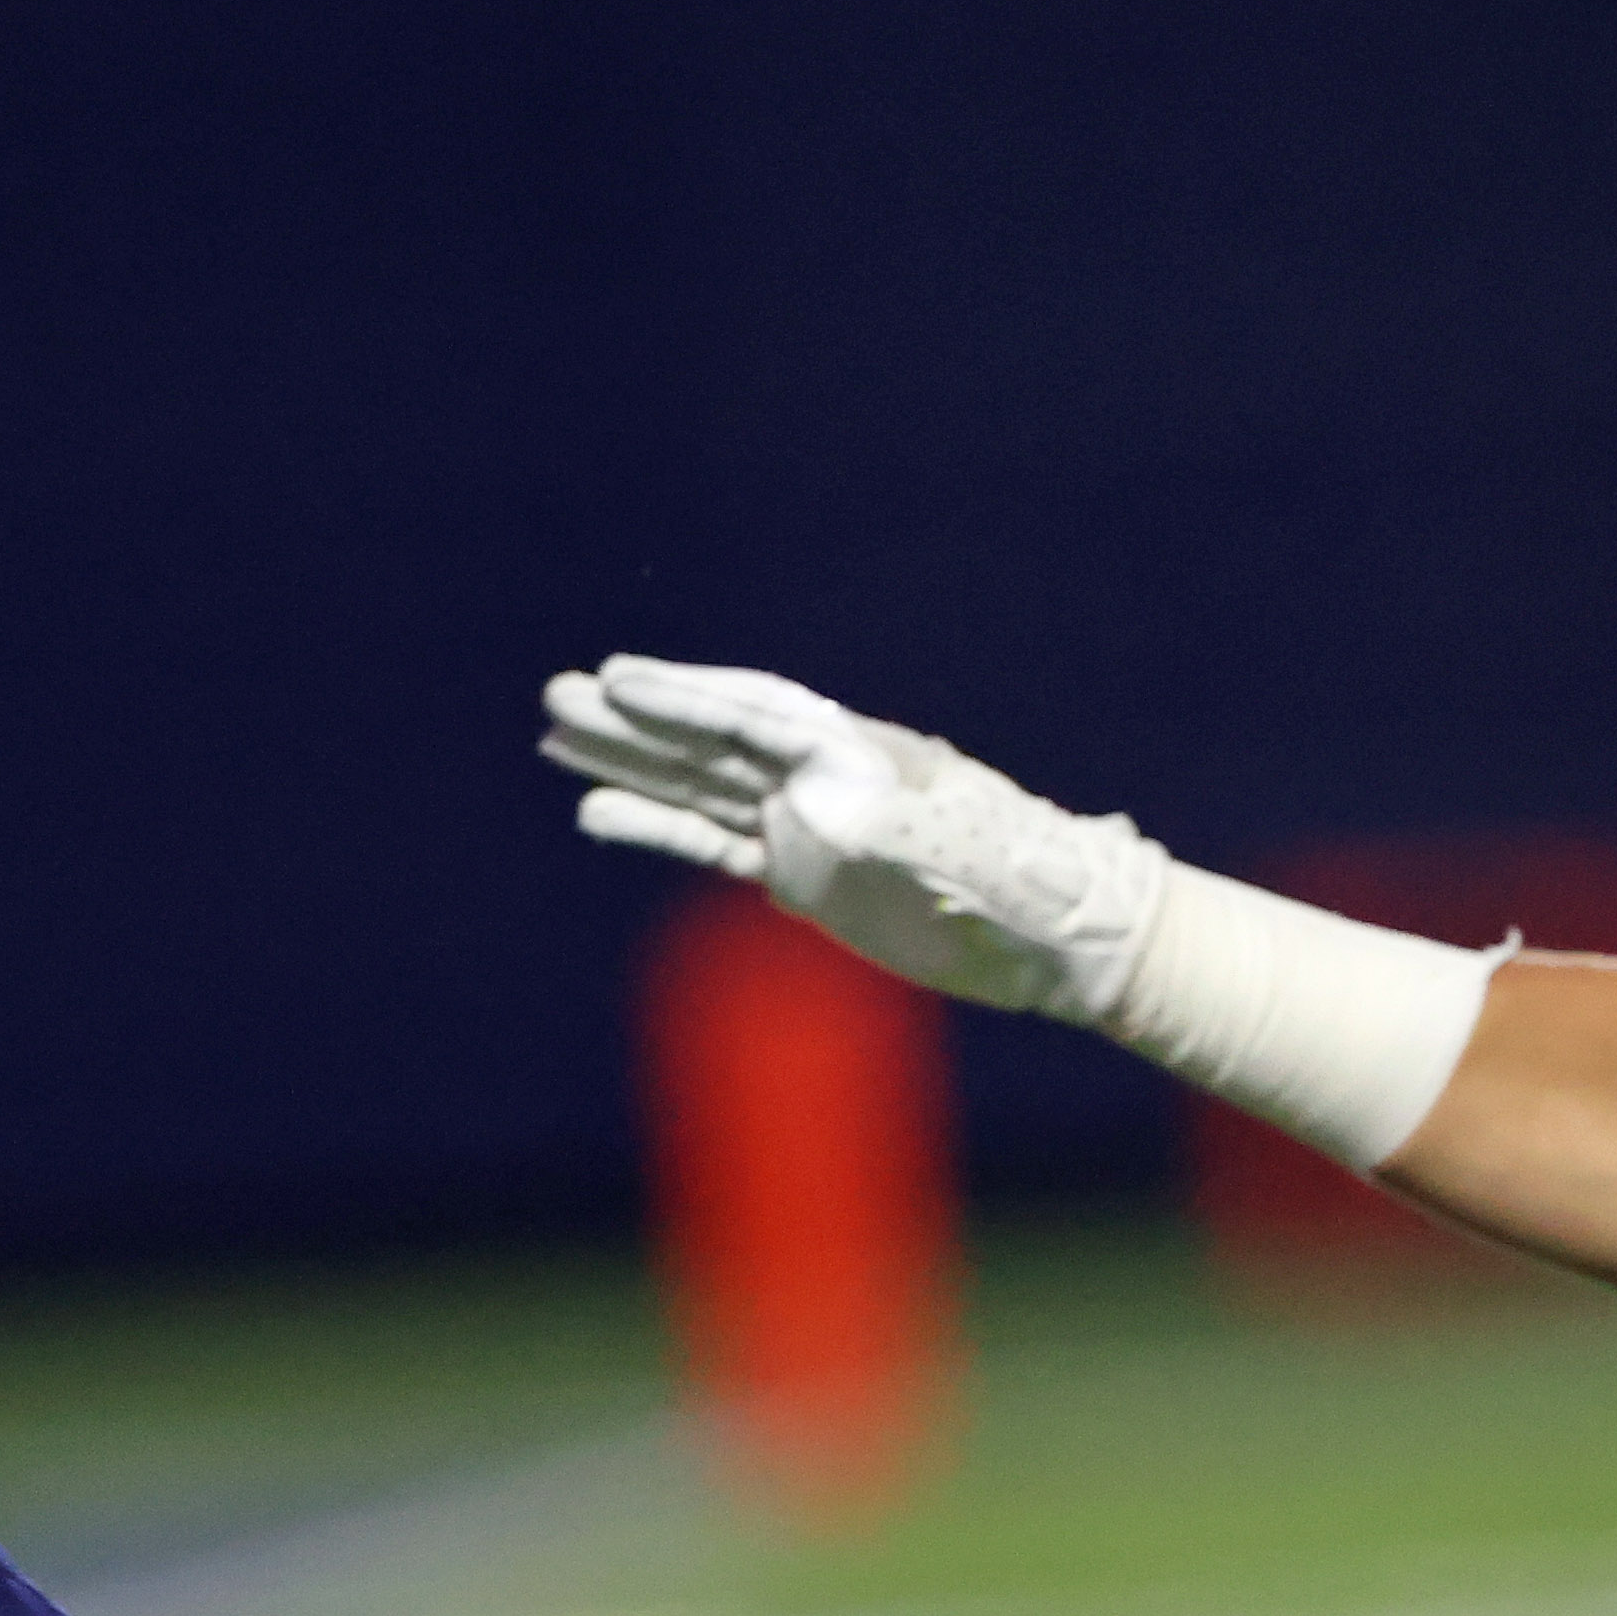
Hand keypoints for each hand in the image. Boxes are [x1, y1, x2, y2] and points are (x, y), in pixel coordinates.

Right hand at [538, 655, 1158, 1021]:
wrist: (1061, 934)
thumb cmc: (1023, 884)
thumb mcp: (964, 851)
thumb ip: (896, 825)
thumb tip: (819, 802)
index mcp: (859, 756)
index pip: (754, 718)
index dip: (685, 698)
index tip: (616, 681)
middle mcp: (823, 778)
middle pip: (711, 739)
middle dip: (636, 720)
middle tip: (556, 695)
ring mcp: (809, 824)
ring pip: (701, 784)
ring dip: (631, 763)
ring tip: (555, 740)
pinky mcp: (804, 874)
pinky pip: (714, 844)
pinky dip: (657, 827)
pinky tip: (599, 815)